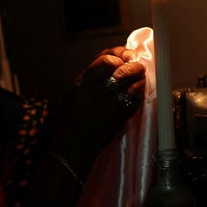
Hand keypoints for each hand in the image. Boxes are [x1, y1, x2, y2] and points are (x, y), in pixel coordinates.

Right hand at [48, 46, 145, 173]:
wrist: (69, 152)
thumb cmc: (67, 123)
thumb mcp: (71, 95)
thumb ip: (89, 80)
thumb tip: (112, 63)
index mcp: (80, 85)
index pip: (104, 60)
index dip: (118, 55)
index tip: (125, 56)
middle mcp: (93, 94)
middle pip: (121, 71)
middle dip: (133, 65)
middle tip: (138, 65)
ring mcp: (106, 108)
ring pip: (131, 85)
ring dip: (138, 79)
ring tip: (140, 77)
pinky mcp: (117, 121)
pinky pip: (133, 102)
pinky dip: (138, 94)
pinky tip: (137, 92)